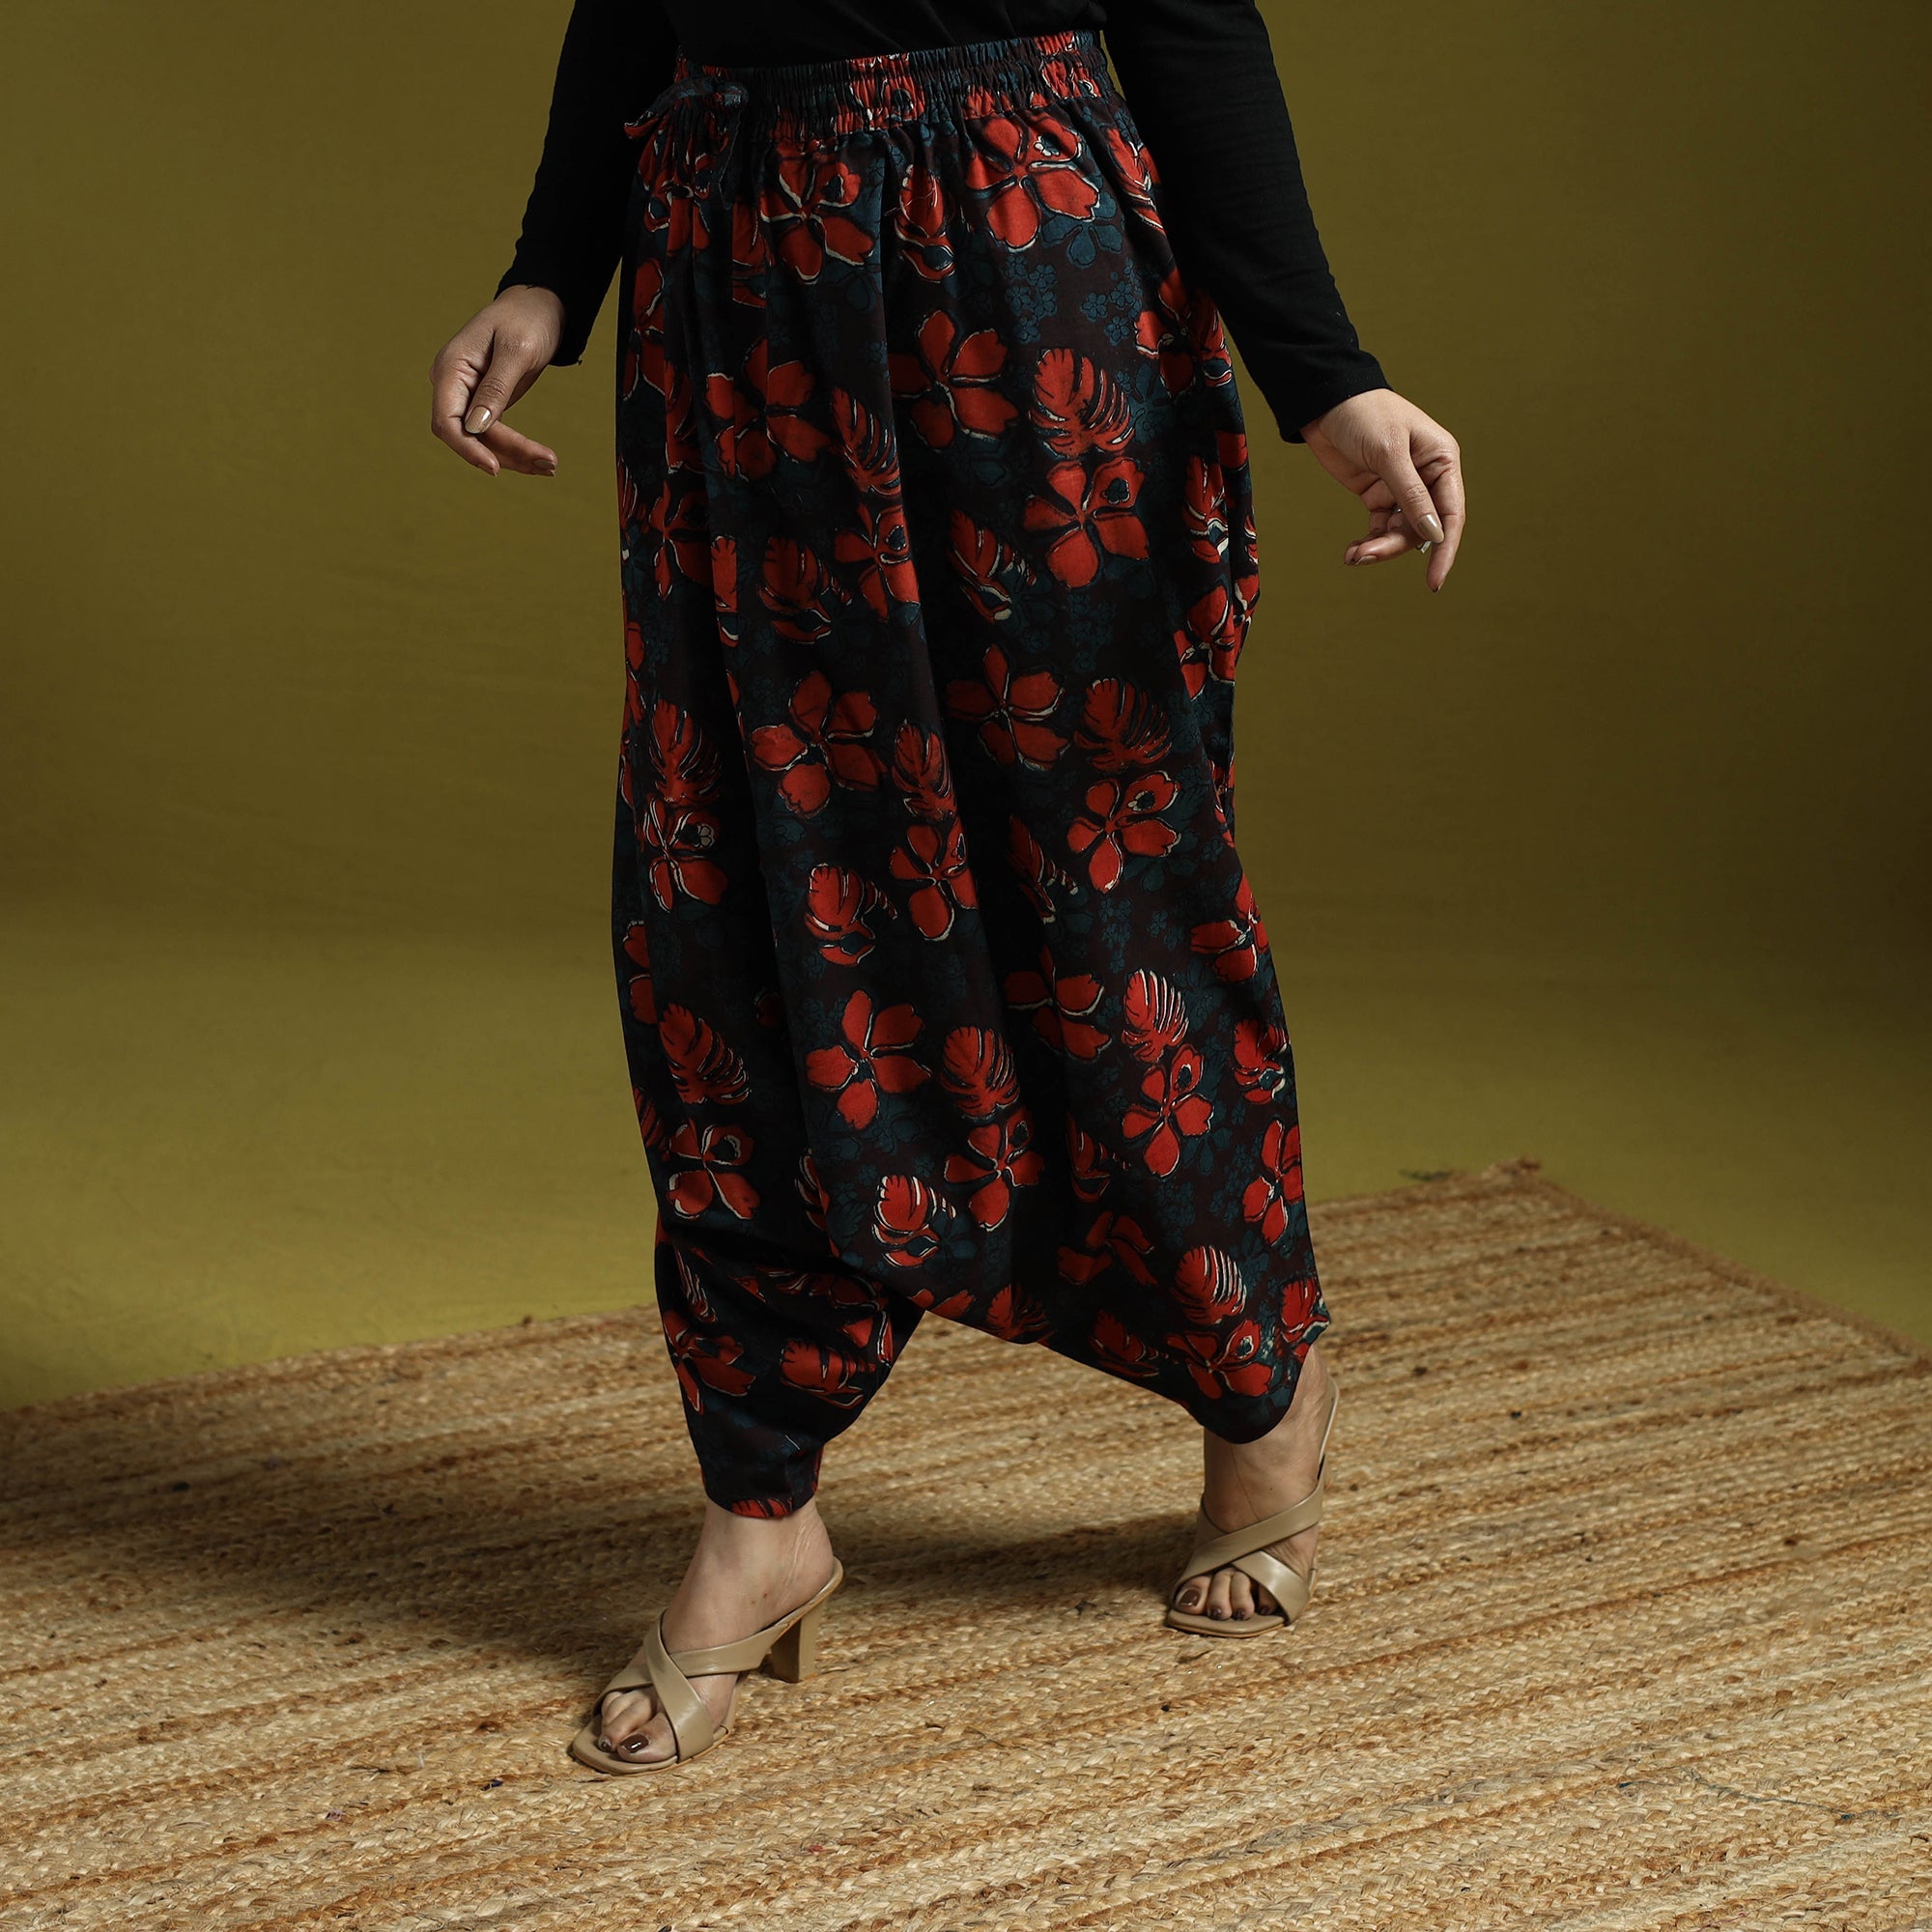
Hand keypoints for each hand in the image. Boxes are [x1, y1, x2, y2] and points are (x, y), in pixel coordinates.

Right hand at [429, 285, 566, 476]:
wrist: (539, 305)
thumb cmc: (527, 318)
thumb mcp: (516, 351)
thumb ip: (495, 388)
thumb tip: (475, 427)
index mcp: (451, 367)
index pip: (446, 420)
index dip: (466, 447)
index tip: (494, 468)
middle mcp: (453, 384)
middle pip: (467, 435)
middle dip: (504, 453)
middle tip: (548, 465)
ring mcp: (468, 395)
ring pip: (483, 440)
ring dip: (514, 456)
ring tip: (551, 466)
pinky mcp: (485, 403)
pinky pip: (495, 434)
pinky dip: (517, 448)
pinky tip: (542, 460)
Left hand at [1300, 389, 1463, 590]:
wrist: (1325, 402)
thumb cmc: (1364, 414)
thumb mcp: (1389, 453)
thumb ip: (1411, 494)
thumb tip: (1434, 533)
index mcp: (1442, 460)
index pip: (1452, 513)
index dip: (1445, 549)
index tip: (1434, 581)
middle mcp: (1427, 477)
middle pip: (1421, 529)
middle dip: (1394, 546)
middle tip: (1365, 555)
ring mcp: (1400, 488)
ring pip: (1399, 532)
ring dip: (1377, 547)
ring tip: (1353, 554)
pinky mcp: (1377, 494)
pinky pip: (1379, 529)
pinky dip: (1367, 542)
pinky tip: (1352, 551)